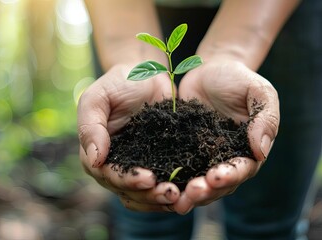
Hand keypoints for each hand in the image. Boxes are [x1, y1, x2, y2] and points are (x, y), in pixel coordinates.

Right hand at [77, 64, 182, 211]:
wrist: (146, 74)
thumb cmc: (118, 82)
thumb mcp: (98, 97)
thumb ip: (90, 125)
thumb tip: (94, 159)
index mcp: (96, 154)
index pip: (108, 176)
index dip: (126, 181)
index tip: (148, 178)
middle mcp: (114, 166)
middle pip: (127, 192)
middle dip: (148, 196)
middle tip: (170, 193)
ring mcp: (136, 167)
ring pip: (145, 196)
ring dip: (161, 200)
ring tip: (181, 197)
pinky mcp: (158, 164)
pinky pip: (163, 185)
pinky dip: (175, 192)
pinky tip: (189, 191)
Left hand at [171, 59, 279, 212]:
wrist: (209, 70)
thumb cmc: (238, 78)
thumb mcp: (258, 91)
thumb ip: (265, 118)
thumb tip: (261, 151)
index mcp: (247, 150)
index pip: (242, 170)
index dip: (231, 176)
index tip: (216, 176)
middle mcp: (225, 159)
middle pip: (218, 184)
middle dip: (207, 191)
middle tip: (192, 192)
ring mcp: (202, 158)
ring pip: (197, 183)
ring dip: (187, 193)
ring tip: (175, 197)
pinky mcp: (182, 152)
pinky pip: (176, 170)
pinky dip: (169, 180)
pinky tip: (157, 185)